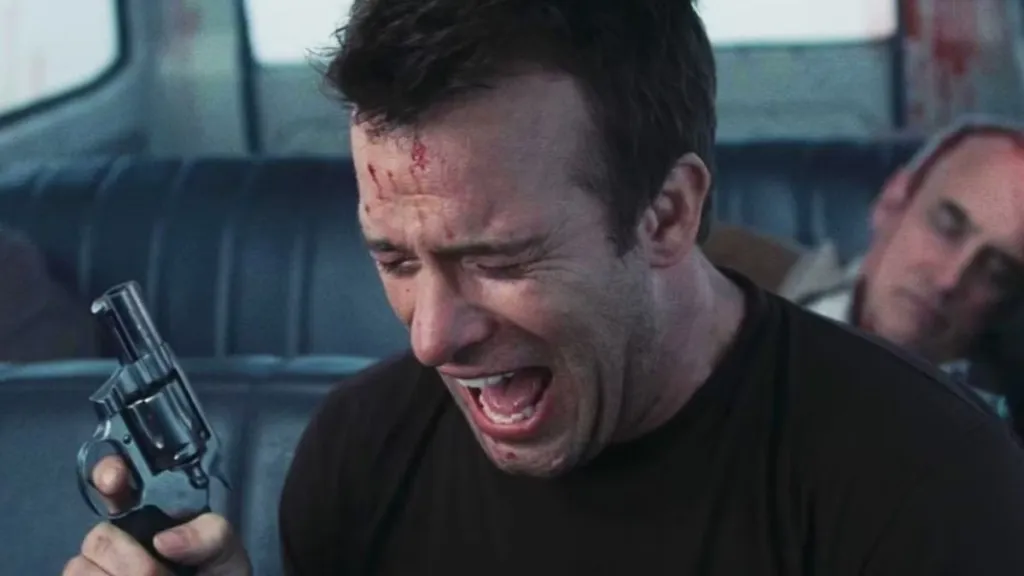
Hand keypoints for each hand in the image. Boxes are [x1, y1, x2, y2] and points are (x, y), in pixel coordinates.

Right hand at [63, 455, 251, 575]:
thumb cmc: (216, 573)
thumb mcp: (224, 547)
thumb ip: (209, 534)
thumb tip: (164, 541)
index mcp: (151, 511)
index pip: (118, 480)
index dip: (109, 472)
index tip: (113, 480)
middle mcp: (120, 534)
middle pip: (99, 535)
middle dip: (129, 558)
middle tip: (157, 574)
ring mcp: (100, 564)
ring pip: (81, 566)